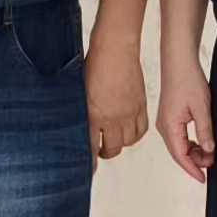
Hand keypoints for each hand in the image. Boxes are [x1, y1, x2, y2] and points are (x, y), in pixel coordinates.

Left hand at [86, 36, 148, 160]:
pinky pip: (141, 130)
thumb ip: (78, 110)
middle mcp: (112, 118)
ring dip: (119, 143)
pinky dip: (134, 134)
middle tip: (98, 148)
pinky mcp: (140, 106)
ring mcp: (128, 113)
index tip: (86, 169)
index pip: (90, 147)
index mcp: (93, 114)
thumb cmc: (93, 63)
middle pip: (111, 149)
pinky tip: (127, 129)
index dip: (87, 162)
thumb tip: (75, 124)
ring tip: (112, 138)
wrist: (115, 47)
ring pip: (127, 142)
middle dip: (104, 152)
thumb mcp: (78, 90)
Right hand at [157, 62, 216, 183]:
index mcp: (169, 127)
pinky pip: (180, 137)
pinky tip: (203, 142)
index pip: (180, 156)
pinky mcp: (170, 117)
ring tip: (211, 153)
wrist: (179, 62)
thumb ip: (205, 131)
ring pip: (179, 145)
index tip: (203, 179)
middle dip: (195, 161)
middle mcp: (164, 127)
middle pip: (179, 153)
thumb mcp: (202, 108)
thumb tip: (208, 150)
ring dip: (194, 152)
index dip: (192, 169)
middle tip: (213, 162)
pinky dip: (191, 143)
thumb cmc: (188, 80)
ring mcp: (166, 122)